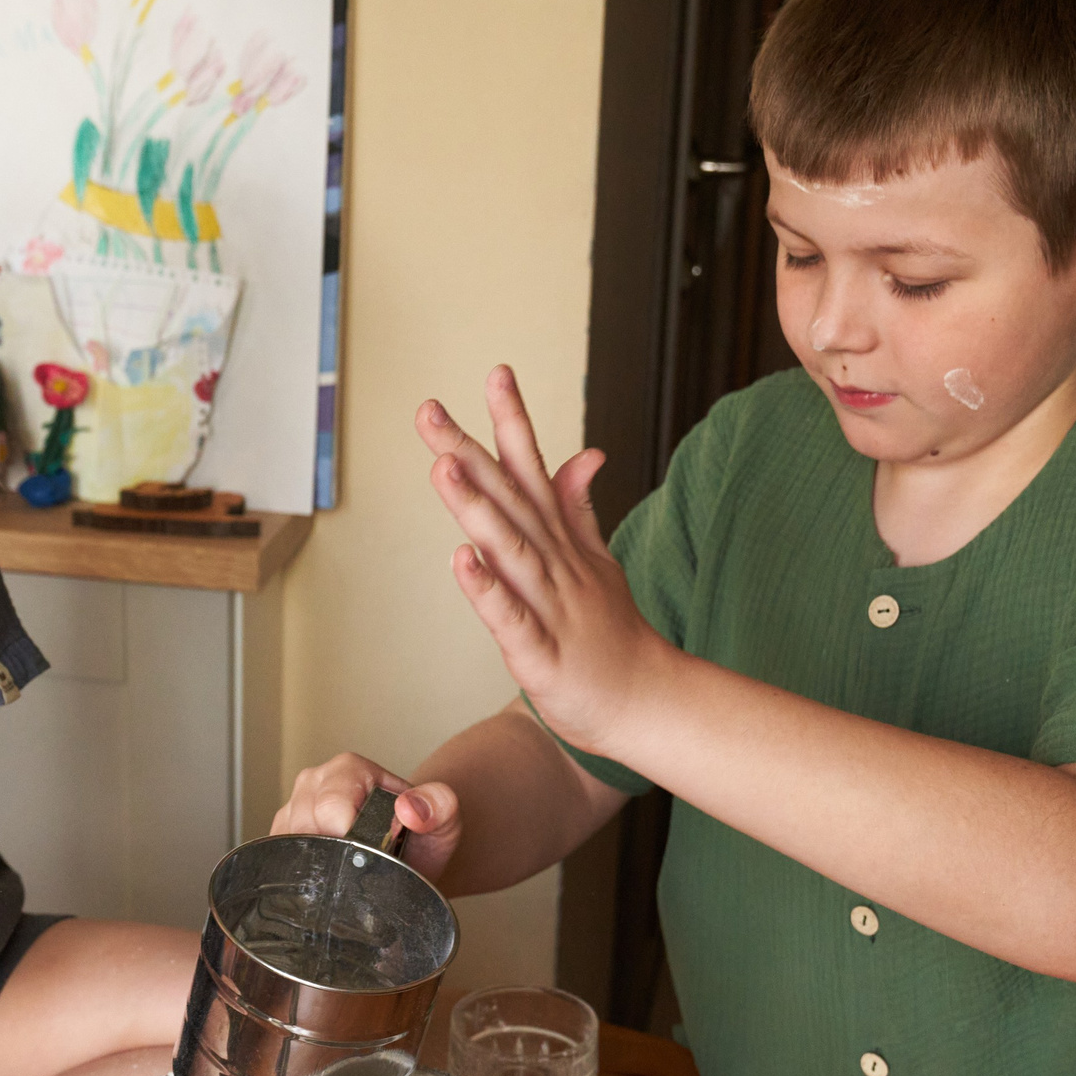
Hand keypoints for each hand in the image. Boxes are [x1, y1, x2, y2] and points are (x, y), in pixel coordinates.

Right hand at [271, 754, 463, 883]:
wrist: (411, 854)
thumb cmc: (422, 833)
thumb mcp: (444, 819)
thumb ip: (439, 806)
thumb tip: (409, 809)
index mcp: (348, 769)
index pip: (330, 807)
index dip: (348, 838)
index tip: (371, 854)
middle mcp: (315, 782)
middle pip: (304, 826)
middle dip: (333, 853)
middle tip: (363, 863)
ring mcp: (294, 807)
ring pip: (287, 844)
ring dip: (318, 863)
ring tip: (347, 866)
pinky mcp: (282, 834)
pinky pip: (278, 855)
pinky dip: (301, 871)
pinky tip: (327, 872)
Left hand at [419, 367, 668, 756]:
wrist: (647, 702)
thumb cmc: (611, 635)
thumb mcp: (598, 561)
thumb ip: (580, 507)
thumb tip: (584, 452)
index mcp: (562, 543)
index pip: (534, 471)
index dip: (514, 422)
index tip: (496, 372)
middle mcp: (555, 564)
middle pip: (509, 500)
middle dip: (469, 452)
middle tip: (429, 411)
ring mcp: (549, 606)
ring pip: (508, 549)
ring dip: (475, 508)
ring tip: (443, 468)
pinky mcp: (540, 653)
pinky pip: (510, 618)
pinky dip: (487, 590)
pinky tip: (462, 560)